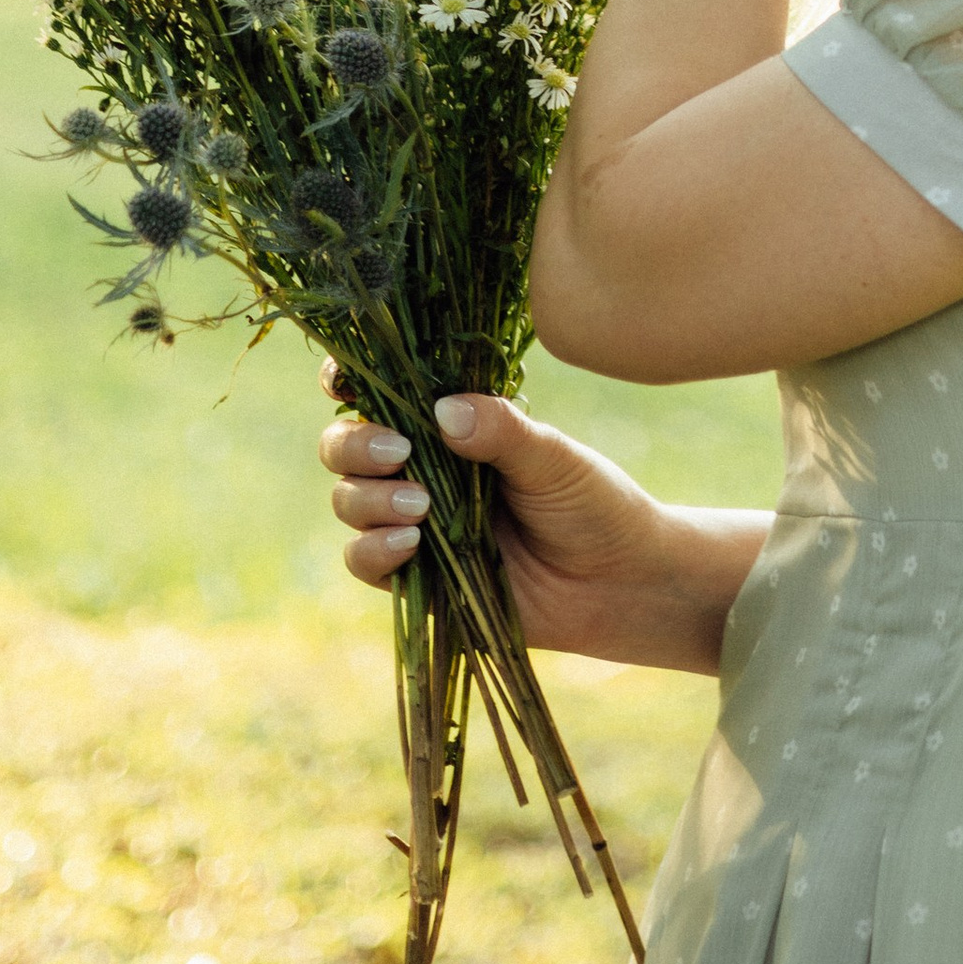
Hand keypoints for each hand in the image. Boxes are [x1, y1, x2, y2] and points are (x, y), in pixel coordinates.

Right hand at [319, 378, 765, 672]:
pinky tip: (410, 544)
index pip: (380, 391)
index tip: (343, 379)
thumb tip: (442, 408)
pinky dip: (373, 549)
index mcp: (450, 422)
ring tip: (418, 505)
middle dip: (355, 444)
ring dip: (367, 498)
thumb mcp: (552, 458)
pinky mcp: (416, 579)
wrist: (620, 583)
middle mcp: (421, 467)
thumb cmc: (592, 503)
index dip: (347, 380)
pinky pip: (363, 561)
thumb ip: (501, 431)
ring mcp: (413, 522)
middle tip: (398, 451)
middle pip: (343, 446)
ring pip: (348, 501)